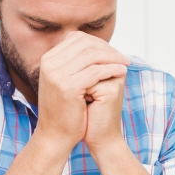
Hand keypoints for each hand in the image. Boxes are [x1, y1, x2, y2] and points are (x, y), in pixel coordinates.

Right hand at [35, 31, 129, 148]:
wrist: (56, 135)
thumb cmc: (66, 110)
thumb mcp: (66, 81)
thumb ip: (75, 63)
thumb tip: (95, 45)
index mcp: (48, 59)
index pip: (77, 39)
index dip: (99, 43)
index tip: (114, 52)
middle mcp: (49, 64)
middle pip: (85, 44)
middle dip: (108, 49)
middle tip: (124, 57)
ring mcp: (56, 75)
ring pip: (91, 55)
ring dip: (113, 58)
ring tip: (126, 63)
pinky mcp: (68, 87)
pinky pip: (95, 71)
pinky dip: (111, 69)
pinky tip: (121, 72)